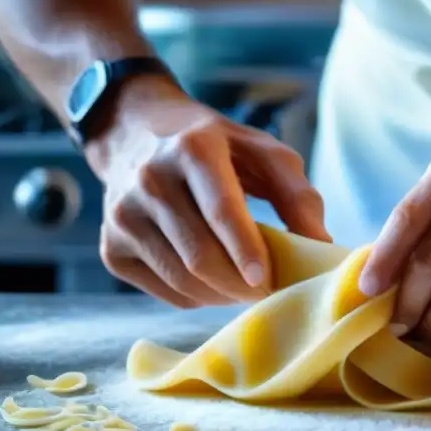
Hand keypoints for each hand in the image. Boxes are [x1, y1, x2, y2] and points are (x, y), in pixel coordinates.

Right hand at [89, 75, 329, 307]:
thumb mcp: (263, 152)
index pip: (220, 209)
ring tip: (248, 288)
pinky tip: (215, 283)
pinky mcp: (110, 247)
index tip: (267, 279)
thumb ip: (298, 194)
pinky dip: (197, 298)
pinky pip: (163, 291)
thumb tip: (321, 244)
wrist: (134, 132)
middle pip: (200, 255)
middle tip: (271, 291)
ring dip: (222, 295)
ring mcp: (122, 216)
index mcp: (193, 149)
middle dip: (241, 284)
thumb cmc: (216, 147)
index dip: (245, 249)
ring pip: (181, 278)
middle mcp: (149, 180)